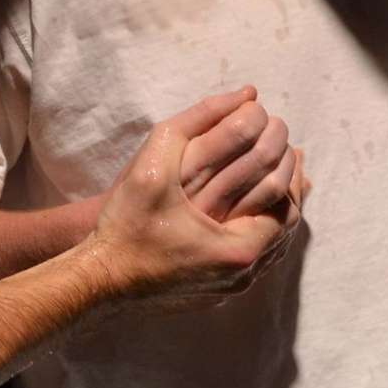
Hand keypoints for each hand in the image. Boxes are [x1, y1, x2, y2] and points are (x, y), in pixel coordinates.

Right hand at [84, 90, 304, 303]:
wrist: (97, 283)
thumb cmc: (124, 225)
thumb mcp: (156, 163)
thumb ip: (201, 120)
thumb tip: (248, 94)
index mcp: (236, 248)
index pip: (285, 201)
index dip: (289, 167)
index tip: (284, 141)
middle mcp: (240, 274)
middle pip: (285, 226)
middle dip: (290, 185)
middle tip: (289, 153)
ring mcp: (228, 288)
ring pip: (271, 246)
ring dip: (277, 208)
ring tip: (276, 176)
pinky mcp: (214, 294)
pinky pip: (251, 260)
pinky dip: (259, 231)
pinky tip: (250, 208)